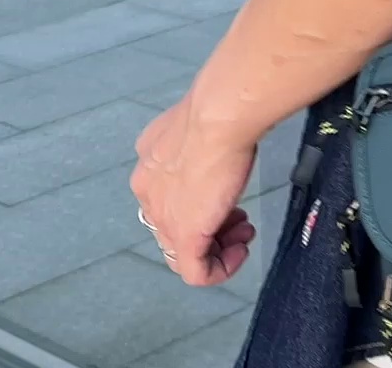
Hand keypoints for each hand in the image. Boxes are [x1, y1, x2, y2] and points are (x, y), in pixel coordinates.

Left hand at [130, 97, 257, 286]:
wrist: (217, 119)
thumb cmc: (215, 119)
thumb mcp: (196, 134)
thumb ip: (193, 152)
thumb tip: (208, 160)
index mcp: (147, 164)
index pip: (166, 199)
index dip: (199, 202)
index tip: (226, 197)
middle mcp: (147, 190)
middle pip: (174, 224)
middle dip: (209, 225)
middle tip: (239, 219)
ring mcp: (162, 215)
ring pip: (183, 250)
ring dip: (218, 246)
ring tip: (244, 232)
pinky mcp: (184, 236)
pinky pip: (196, 272)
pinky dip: (221, 269)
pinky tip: (240, 252)